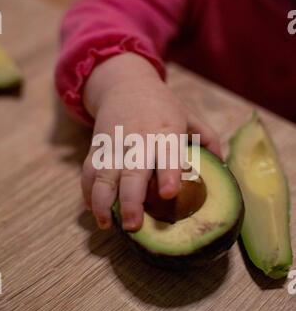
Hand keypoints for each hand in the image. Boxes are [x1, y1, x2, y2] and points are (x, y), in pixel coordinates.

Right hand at [81, 53, 220, 230]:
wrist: (125, 84)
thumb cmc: (162, 106)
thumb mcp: (189, 115)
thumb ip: (208, 140)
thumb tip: (223, 168)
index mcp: (166, 130)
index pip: (168, 152)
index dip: (168, 173)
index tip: (169, 194)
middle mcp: (138, 139)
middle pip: (131, 172)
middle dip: (130, 200)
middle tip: (133, 225)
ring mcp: (114, 143)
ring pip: (103, 175)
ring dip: (102, 201)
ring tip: (106, 224)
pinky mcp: (97, 147)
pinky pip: (88, 171)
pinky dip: (88, 192)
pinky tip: (94, 209)